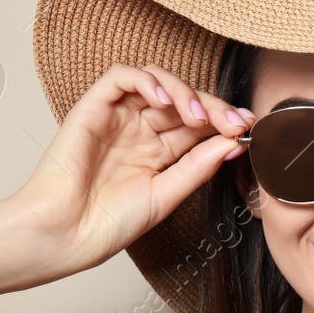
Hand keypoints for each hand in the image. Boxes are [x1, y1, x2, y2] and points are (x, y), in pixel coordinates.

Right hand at [11, 62, 254, 275]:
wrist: (65, 235)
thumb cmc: (106, 224)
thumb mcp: (166, 196)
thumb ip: (198, 167)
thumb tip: (234, 142)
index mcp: (156, 154)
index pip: (197, 126)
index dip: (223, 122)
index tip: (247, 129)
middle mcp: (138, 132)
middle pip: (183, 101)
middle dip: (213, 107)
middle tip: (234, 121)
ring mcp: (117, 118)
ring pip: (156, 82)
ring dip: (184, 92)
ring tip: (198, 117)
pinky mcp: (93, 107)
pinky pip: (121, 77)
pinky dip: (147, 81)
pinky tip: (165, 100)